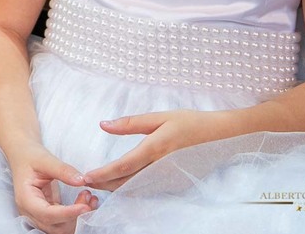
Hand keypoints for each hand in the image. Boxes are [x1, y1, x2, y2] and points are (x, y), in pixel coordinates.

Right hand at [9, 142, 96, 233]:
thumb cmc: (30, 156)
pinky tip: (85, 201)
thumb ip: (63, 170)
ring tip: (88, 198)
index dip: (67, 214)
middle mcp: (30, 212)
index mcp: (26, 199)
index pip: (47, 215)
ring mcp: (38, 215)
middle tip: (88, 196)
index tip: (85, 206)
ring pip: (61, 228)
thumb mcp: (45, 159)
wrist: (23, 156)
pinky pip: (63, 222)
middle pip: (55, 227)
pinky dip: (76, 215)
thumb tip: (82, 181)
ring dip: (77, 218)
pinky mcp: (47, 214)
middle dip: (75, 217)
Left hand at [83, 109, 228, 190]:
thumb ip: (130, 123)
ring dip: (115, 187)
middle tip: (83, 183)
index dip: (102, 174)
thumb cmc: (190, 123)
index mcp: (155, 149)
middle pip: (126, 182)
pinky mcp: (174, 183)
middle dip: (103, 184)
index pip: (123, 166)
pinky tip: (120, 182)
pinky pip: (147, 187)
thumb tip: (103, 125)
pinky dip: (130, 187)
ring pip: (135, 187)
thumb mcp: (160, 117)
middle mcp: (160, 168)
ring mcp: (168, 179)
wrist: (221, 137)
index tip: (85, 177)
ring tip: (97, 183)